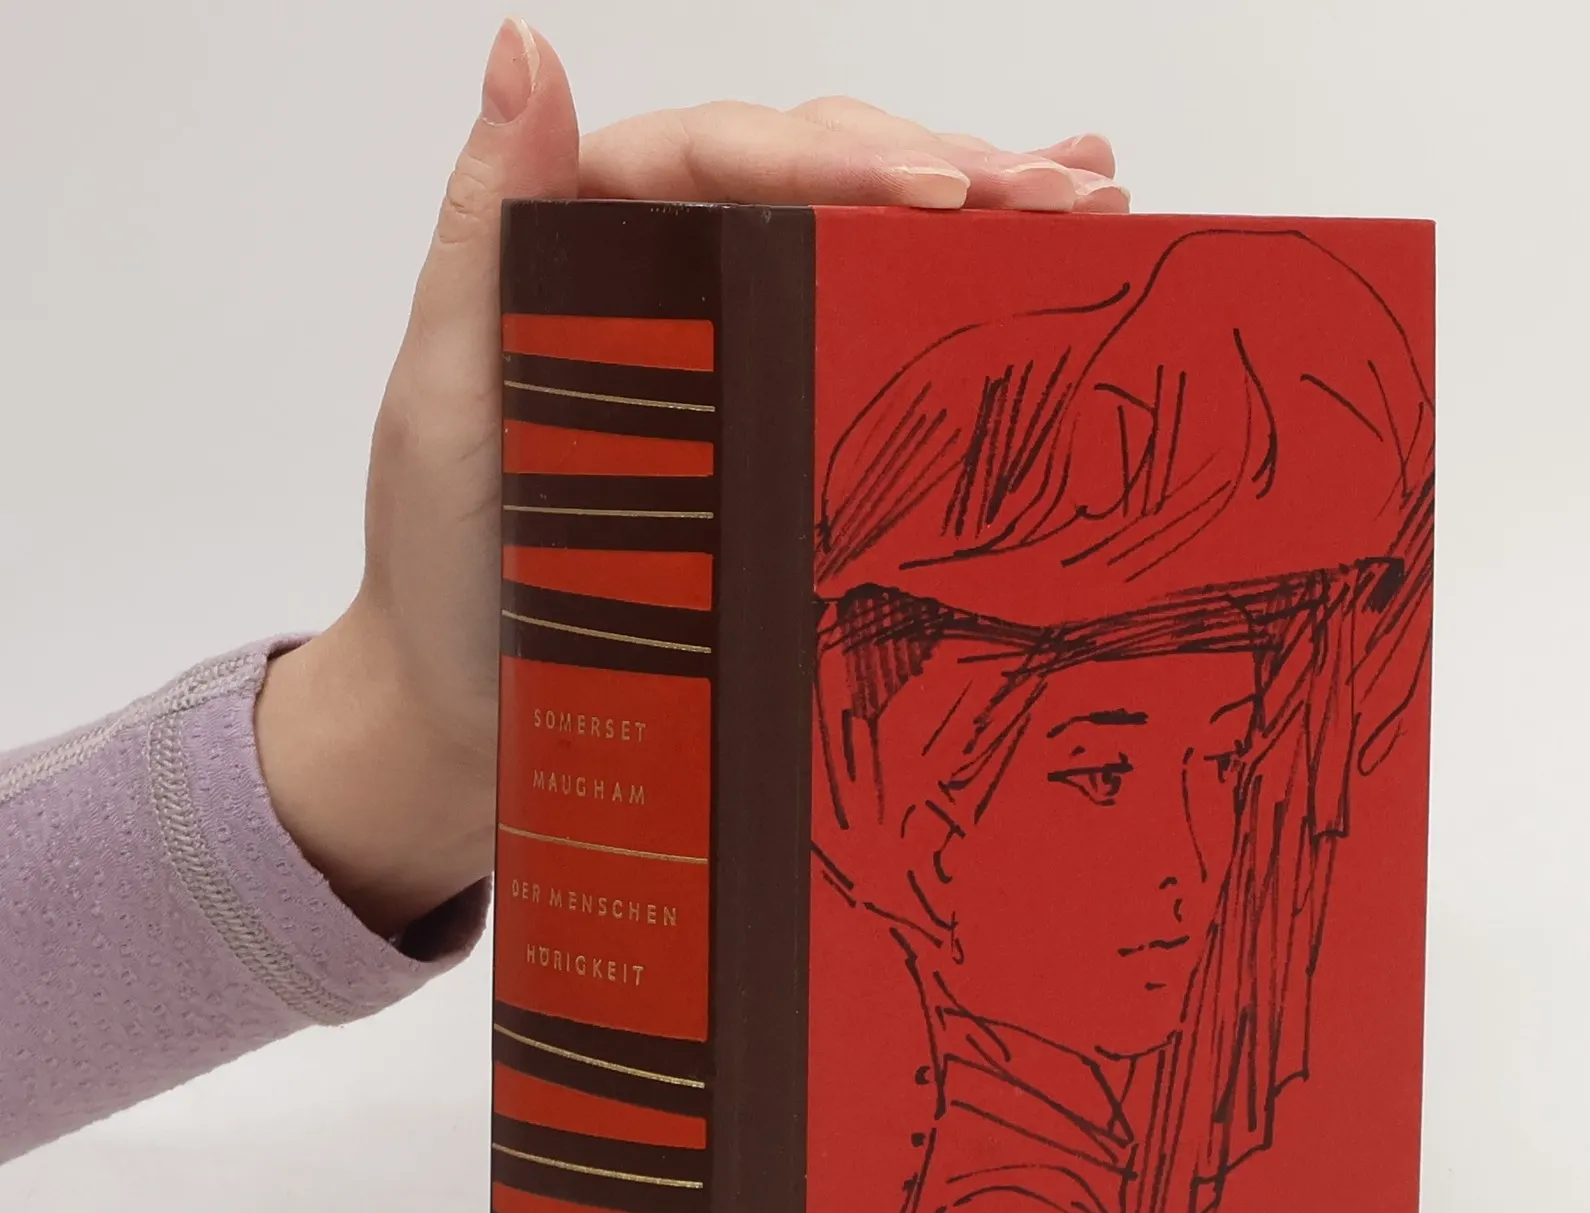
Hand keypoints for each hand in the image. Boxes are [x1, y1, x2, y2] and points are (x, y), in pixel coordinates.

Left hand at [254, 20, 1127, 936]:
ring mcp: (734, 347)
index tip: (942, 191)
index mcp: (587, 240)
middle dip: (947, 170)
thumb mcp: (449, 397)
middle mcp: (672, 275)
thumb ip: (485, 231)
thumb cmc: (448, 574)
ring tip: (1091, 194)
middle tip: (1065, 193)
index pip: (724, 158)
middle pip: (817, 179)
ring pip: (860, 238)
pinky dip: (958, 282)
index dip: (838, 158)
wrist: (479, 718)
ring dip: (980, 209)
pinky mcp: (775, 422)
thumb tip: (526, 48)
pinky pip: (868, 330)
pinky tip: (1042, 243)